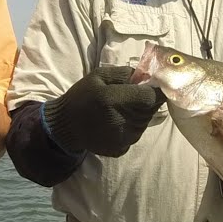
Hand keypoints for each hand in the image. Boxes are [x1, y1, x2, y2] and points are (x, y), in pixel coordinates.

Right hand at [42, 66, 165, 156]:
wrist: (65, 126)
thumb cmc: (82, 97)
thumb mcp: (98, 76)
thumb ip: (124, 73)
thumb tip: (147, 75)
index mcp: (113, 100)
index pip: (151, 97)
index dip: (157, 90)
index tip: (156, 86)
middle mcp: (120, 121)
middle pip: (150, 109)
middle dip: (146, 101)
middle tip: (132, 96)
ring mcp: (121, 138)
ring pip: (144, 122)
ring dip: (139, 114)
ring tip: (121, 110)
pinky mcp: (120, 149)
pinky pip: (135, 134)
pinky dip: (131, 127)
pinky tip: (116, 122)